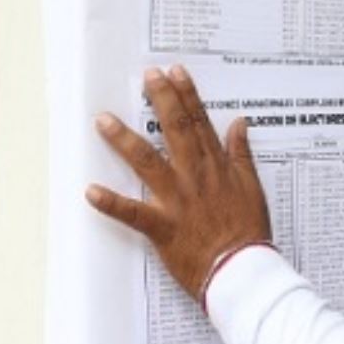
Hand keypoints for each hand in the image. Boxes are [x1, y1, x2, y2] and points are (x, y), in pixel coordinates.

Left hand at [86, 66, 273, 298]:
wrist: (243, 270)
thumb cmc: (248, 233)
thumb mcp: (253, 188)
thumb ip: (242, 154)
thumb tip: (239, 124)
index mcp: (216, 168)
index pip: (200, 123)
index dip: (186, 95)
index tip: (174, 72)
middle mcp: (195, 177)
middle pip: (176, 131)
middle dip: (161, 100)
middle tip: (147, 77)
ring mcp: (177, 201)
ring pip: (147, 163)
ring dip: (123, 141)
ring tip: (103, 121)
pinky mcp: (163, 228)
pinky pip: (133, 214)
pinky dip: (111, 204)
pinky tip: (91, 191)